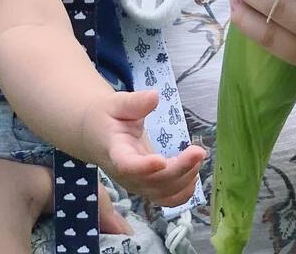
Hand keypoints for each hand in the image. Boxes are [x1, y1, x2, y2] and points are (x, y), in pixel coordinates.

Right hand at [79, 89, 205, 208]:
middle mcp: (126, 175)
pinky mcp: (146, 188)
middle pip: (154, 182)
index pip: (128, 165)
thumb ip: (135, 102)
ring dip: (185, 180)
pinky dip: (183, 192)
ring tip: (198, 157)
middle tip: (199, 151)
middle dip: (180, 169)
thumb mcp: (116, 104)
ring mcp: (137, 184)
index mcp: (116, 152)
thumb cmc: (106, 117)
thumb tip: (154, 96)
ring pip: (163, 194)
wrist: (95, 135)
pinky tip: (194, 172)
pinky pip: (166, 199)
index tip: (161, 160)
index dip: (144, 167)